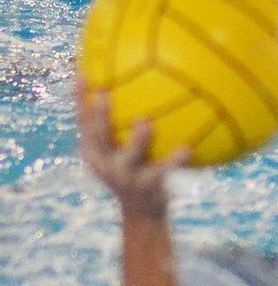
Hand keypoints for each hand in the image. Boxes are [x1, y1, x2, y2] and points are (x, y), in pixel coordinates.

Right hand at [76, 80, 189, 218]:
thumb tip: (138, 78)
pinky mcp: (149, 188)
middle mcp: (105, 164)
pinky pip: (164, 171)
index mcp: (95, 151)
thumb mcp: (122, 148)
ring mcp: (126, 177)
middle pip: (98, 138)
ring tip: (145, 122)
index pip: (83, 122)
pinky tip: (189, 148)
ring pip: (129, 157)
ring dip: (136, 140)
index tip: (82, 74)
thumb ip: (124, 120)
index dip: (80, 100)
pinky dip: (175, 160)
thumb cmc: (135, 167)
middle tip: (103, 94)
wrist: (142, 211)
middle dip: (99, 117)